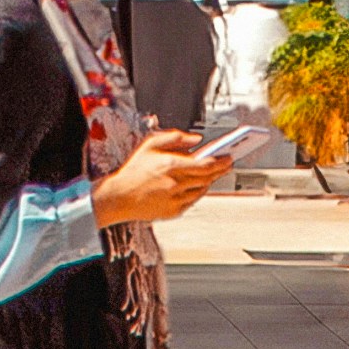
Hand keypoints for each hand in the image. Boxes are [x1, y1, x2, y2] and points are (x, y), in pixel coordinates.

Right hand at [90, 128, 230, 232]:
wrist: (119, 196)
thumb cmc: (134, 170)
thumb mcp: (150, 144)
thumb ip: (175, 137)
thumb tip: (197, 139)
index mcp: (170, 165)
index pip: (205, 164)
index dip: (220, 161)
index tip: (229, 157)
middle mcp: (175, 184)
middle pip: (207, 177)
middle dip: (220, 170)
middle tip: (228, 164)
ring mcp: (175, 199)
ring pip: (202, 190)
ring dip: (210, 181)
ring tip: (213, 173)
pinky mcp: (174, 211)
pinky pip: (193, 200)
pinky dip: (199, 192)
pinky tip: (199, 185)